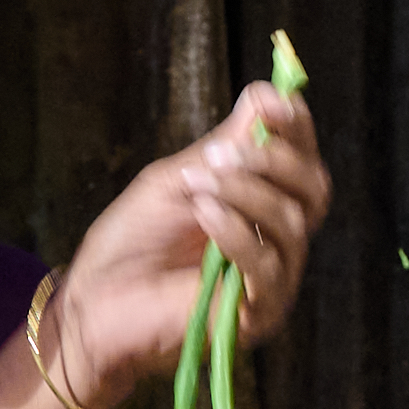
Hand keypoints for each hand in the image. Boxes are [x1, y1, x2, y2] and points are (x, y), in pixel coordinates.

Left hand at [52, 83, 332, 408]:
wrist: (95, 302)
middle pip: (314, 189)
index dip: (296, 128)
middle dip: (276, 159)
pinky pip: (268, 267)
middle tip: (224, 154)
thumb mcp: (176, 180)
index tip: (273, 103)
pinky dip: (238, 232)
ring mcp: (272, 278)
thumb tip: (266, 95)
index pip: (302, 161)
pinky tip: (205, 215)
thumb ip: (224, 147)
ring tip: (198, 187)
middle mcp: (277, 240)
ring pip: (292, 223)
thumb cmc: (132, 242)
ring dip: (245, 193)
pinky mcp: (257, 313)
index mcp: (262, 205)